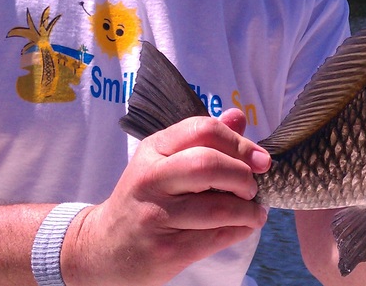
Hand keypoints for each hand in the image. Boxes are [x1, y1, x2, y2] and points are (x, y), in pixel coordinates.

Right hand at [64, 109, 270, 284]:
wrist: (104, 247)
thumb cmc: (146, 199)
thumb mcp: (164, 161)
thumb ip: (203, 139)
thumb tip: (239, 116)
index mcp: (154, 149)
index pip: (202, 129)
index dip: (239, 143)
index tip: (261, 159)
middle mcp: (151, 178)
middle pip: (208, 164)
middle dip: (243, 176)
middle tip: (253, 187)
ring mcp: (156, 215)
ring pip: (217, 207)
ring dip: (248, 210)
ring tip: (254, 212)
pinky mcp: (166, 249)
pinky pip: (215, 238)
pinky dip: (239, 231)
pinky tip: (243, 227)